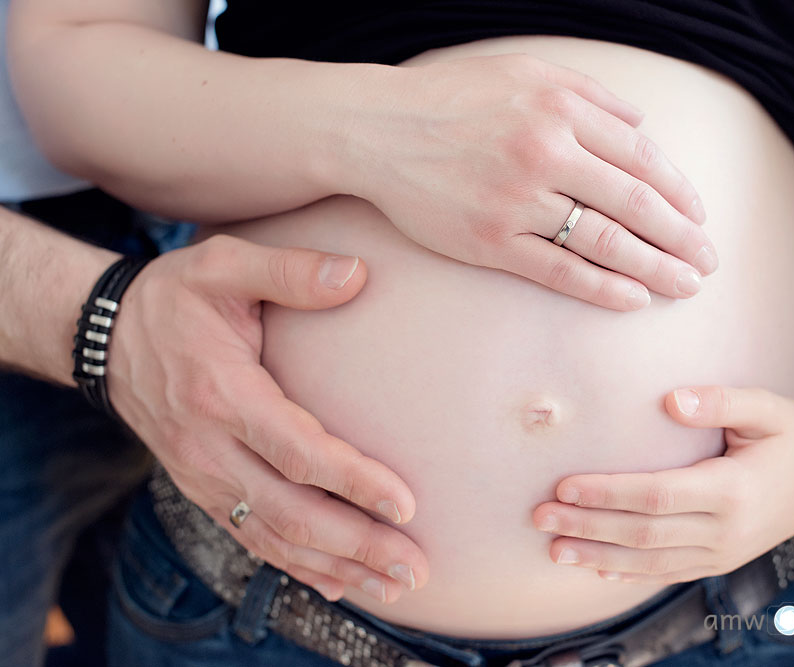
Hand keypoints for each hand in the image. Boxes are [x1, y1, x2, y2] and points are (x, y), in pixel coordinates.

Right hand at [107, 235, 428, 603]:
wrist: (107, 338)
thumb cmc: (174, 297)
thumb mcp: (223, 264)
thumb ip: (289, 270)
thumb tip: (357, 274)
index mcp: (221, 394)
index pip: (295, 450)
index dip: (351, 481)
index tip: (404, 503)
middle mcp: (208, 448)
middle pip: (290, 512)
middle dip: (355, 544)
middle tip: (414, 566)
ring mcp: (202, 476)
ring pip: (273, 536)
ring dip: (335, 565)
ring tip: (394, 586)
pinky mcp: (202, 488)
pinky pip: (251, 536)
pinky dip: (296, 565)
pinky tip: (340, 581)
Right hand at [350, 54, 715, 309]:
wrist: (378, 129)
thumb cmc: (454, 98)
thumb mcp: (525, 72)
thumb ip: (590, 94)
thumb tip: (642, 124)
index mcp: (560, 111)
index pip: (641, 157)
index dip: (678, 191)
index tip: (699, 216)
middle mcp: (545, 154)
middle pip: (635, 204)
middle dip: (681, 237)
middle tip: (708, 262)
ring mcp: (517, 202)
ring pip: (605, 242)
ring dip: (655, 268)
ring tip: (685, 286)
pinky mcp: (490, 242)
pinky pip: (558, 270)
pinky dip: (601, 287)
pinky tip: (633, 300)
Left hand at [533, 386, 793, 583]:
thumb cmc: (793, 438)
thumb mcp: (768, 409)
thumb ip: (721, 401)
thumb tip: (671, 399)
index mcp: (732, 490)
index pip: (656, 495)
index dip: (607, 493)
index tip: (564, 486)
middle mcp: (724, 531)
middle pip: (643, 534)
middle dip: (587, 526)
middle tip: (538, 517)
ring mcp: (721, 553)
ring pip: (648, 561)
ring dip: (597, 555)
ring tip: (552, 548)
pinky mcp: (718, 562)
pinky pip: (666, 573)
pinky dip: (627, 573)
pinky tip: (594, 568)